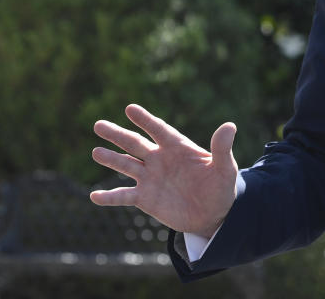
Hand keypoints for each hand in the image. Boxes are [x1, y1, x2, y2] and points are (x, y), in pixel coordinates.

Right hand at [90, 104, 238, 238]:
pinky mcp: (145, 198)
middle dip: (118, 135)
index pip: (159, 130)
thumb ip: (222, 148)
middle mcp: (160, 160)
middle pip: (135, 144)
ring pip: (126, 165)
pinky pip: (124, 196)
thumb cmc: (221, 187)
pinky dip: (109, 197)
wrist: (214, 214)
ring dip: (111, 159)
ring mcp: (151, 178)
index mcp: (178, 148)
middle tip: (98, 124)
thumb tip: (230, 126)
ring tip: (95, 151)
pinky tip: (94, 196)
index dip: (145, 120)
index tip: (130, 108)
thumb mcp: (224, 169)